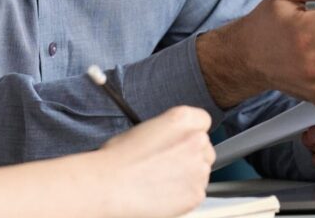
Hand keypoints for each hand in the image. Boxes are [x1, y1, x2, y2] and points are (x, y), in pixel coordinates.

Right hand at [95, 106, 214, 217]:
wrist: (110, 186)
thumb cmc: (117, 160)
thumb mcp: (142, 130)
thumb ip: (165, 132)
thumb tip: (169, 140)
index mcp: (182, 119)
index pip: (202, 120)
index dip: (191, 132)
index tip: (182, 140)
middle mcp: (196, 141)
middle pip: (205, 147)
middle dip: (191, 155)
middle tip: (169, 164)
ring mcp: (199, 169)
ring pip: (202, 172)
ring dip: (188, 175)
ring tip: (161, 181)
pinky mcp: (196, 194)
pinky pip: (197, 192)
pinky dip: (184, 195)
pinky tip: (163, 193)